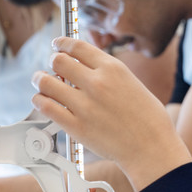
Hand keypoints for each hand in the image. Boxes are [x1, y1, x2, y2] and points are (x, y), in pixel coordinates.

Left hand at [31, 37, 191, 191]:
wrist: (151, 148)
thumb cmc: (148, 119)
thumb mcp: (132, 83)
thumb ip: (109, 74)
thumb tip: (86, 68)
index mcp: (113, 69)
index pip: (77, 46)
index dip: (62, 43)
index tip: (57, 45)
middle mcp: (97, 83)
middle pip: (58, 61)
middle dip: (52, 61)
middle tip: (51, 67)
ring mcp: (85, 105)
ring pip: (46, 82)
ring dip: (40, 79)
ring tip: (41, 82)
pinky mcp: (76, 126)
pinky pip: (46, 107)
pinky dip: (40, 100)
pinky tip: (42, 100)